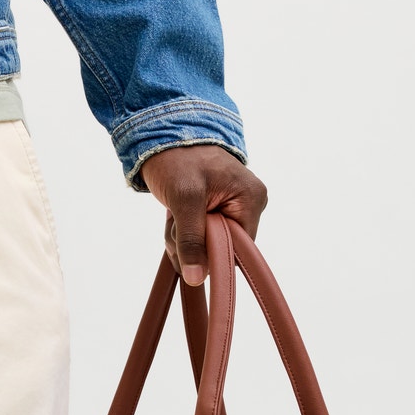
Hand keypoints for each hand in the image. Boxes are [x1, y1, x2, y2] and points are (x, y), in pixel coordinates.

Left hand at [139, 145, 267, 285]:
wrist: (164, 136)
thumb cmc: (179, 158)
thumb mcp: (184, 199)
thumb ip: (192, 240)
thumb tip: (197, 278)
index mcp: (251, 200)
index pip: (239, 251)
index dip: (212, 256)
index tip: (188, 244)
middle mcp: (247, 206)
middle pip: (220, 252)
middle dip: (190, 246)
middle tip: (175, 224)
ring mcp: (230, 210)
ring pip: (204, 248)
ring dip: (181, 240)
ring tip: (173, 216)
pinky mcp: (213, 214)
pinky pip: (197, 239)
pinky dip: (180, 234)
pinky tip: (174, 218)